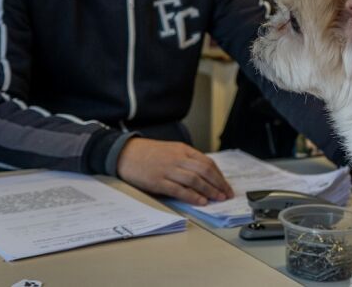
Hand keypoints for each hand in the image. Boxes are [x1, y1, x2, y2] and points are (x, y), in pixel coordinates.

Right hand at [116, 138, 234, 204]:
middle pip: (204, 171)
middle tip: (226, 194)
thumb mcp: (171, 150)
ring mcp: (168, 170)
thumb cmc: (149, 153)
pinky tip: (200, 201)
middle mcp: (178, 159)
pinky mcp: (158, 181)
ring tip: (217, 198)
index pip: (207, 163)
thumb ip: (186, 160)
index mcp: (183, 150)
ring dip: (209, 190)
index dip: (219, 176)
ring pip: (194, 180)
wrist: (125, 153)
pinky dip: (192, 196)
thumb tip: (204, 175)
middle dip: (218, 184)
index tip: (226, 186)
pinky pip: (178, 189)